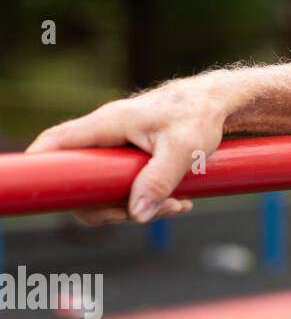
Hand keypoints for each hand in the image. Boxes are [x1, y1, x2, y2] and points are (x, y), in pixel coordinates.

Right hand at [26, 76, 229, 223]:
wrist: (220, 103)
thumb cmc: (200, 115)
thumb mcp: (184, 149)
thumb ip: (159, 180)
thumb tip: (136, 214)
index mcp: (108, 123)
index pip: (58, 141)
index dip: (41, 165)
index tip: (45, 192)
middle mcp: (107, 134)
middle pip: (82, 180)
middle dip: (110, 206)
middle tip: (147, 213)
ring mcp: (118, 146)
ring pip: (107, 188)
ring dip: (138, 206)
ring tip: (178, 205)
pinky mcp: (132, 156)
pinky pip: (127, 185)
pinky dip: (149, 199)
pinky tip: (179, 201)